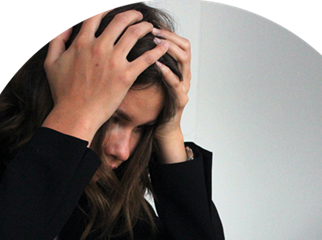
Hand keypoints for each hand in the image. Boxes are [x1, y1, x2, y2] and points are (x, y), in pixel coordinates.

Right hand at [42, 10, 169, 143]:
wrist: (76, 114)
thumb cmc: (63, 93)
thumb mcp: (51, 62)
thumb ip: (56, 39)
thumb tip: (66, 26)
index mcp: (82, 42)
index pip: (96, 14)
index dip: (107, 7)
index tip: (116, 8)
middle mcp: (99, 47)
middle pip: (120, 20)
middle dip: (132, 15)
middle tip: (139, 16)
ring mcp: (113, 62)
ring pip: (134, 34)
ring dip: (145, 27)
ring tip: (151, 28)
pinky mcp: (125, 77)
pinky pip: (146, 59)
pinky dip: (157, 50)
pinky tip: (164, 46)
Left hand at [152, 28, 190, 162]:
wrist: (161, 129)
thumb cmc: (155, 105)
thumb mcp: (152, 80)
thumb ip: (150, 65)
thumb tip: (136, 46)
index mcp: (179, 70)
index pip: (181, 44)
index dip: (169, 33)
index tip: (153, 26)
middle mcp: (185, 77)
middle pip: (185, 48)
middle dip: (169, 37)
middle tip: (154, 31)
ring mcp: (184, 88)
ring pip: (184, 61)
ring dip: (169, 49)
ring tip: (156, 42)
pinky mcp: (180, 101)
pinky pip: (176, 83)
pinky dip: (167, 72)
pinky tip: (157, 65)